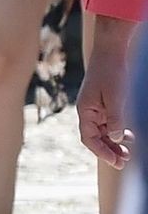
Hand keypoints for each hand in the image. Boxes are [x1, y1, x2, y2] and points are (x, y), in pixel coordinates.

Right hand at [79, 15, 135, 168]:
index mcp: (85, 111)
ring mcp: (96, 108)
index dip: (102, 152)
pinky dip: (116, 132)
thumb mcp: (116, 97)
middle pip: (95, 138)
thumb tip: (117, 138)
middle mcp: (88, 112)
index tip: (117, 162)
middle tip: (125, 162)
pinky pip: (108, 123)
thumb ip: (116, 119)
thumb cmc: (112, 73)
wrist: (111, 51)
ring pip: (103, 132)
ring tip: (128, 153)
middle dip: (109, 151)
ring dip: (113, 143)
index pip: (89, 139)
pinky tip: (128, 136)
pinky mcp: (104, 103)